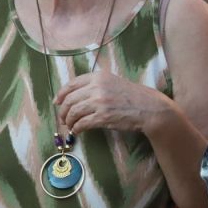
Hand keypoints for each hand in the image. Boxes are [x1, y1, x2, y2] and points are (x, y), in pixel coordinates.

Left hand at [53, 70, 168, 136]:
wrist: (149, 108)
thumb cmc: (132, 96)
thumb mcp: (113, 82)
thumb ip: (95, 85)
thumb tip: (73, 95)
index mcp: (98, 76)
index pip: (71, 84)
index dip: (61, 94)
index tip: (57, 102)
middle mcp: (97, 87)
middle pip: (69, 100)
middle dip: (63, 111)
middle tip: (62, 118)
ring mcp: (100, 102)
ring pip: (73, 112)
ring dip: (69, 121)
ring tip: (70, 125)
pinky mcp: (103, 117)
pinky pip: (82, 123)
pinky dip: (77, 128)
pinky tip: (77, 131)